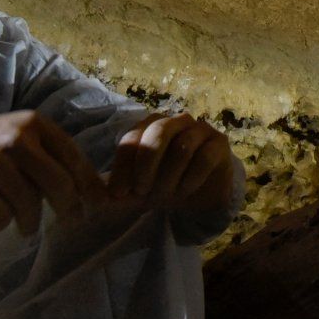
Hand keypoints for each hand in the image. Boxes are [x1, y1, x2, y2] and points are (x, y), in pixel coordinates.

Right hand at [0, 110, 104, 233]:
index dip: (90, 185)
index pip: (74, 157)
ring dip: (28, 222)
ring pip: (31, 207)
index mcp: (30, 123)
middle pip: (61, 186)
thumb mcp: (10, 136)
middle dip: (68, 210)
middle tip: (69, 222)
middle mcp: (15, 139)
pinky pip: (1, 220)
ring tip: (17, 221)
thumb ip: (44, 155)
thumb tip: (89, 190)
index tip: (99, 204)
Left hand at [107, 114, 235, 214]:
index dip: (122, 168)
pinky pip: (204, 158)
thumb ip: (120, 188)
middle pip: (158, 133)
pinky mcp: (219, 144)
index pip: (132, 139)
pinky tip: (184, 191)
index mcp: (150, 126)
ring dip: (169, 177)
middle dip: (146, 166)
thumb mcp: (137, 188)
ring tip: (166, 196)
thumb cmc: (164, 183)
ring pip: (182, 148)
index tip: (118, 194)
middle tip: (142, 192)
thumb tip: (99, 197)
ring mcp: (200, 129)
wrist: (199, 192)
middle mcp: (175, 121)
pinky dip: (191, 179)